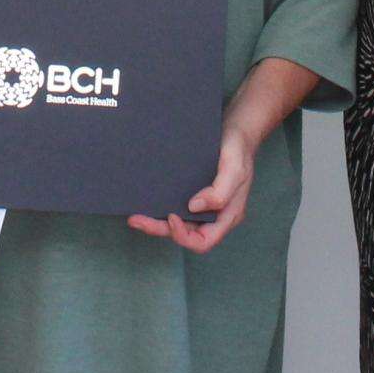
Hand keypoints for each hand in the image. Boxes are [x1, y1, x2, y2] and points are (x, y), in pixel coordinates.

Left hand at [128, 123, 255, 253]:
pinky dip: (160, 208)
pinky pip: (176, 207)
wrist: (236, 131)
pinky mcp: (192, 193)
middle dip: (159, 229)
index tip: (171, 217)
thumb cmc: (238, 150)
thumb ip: (220, 191)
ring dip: (156, 222)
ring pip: (177, 223)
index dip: (184, 236)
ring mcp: (202, 205)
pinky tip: (146, 201)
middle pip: (185, 234)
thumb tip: (194, 207)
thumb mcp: (235, 168)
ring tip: (135, 216)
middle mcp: (213, 215)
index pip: (203, 241)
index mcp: (226, 216)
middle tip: (136, 220)